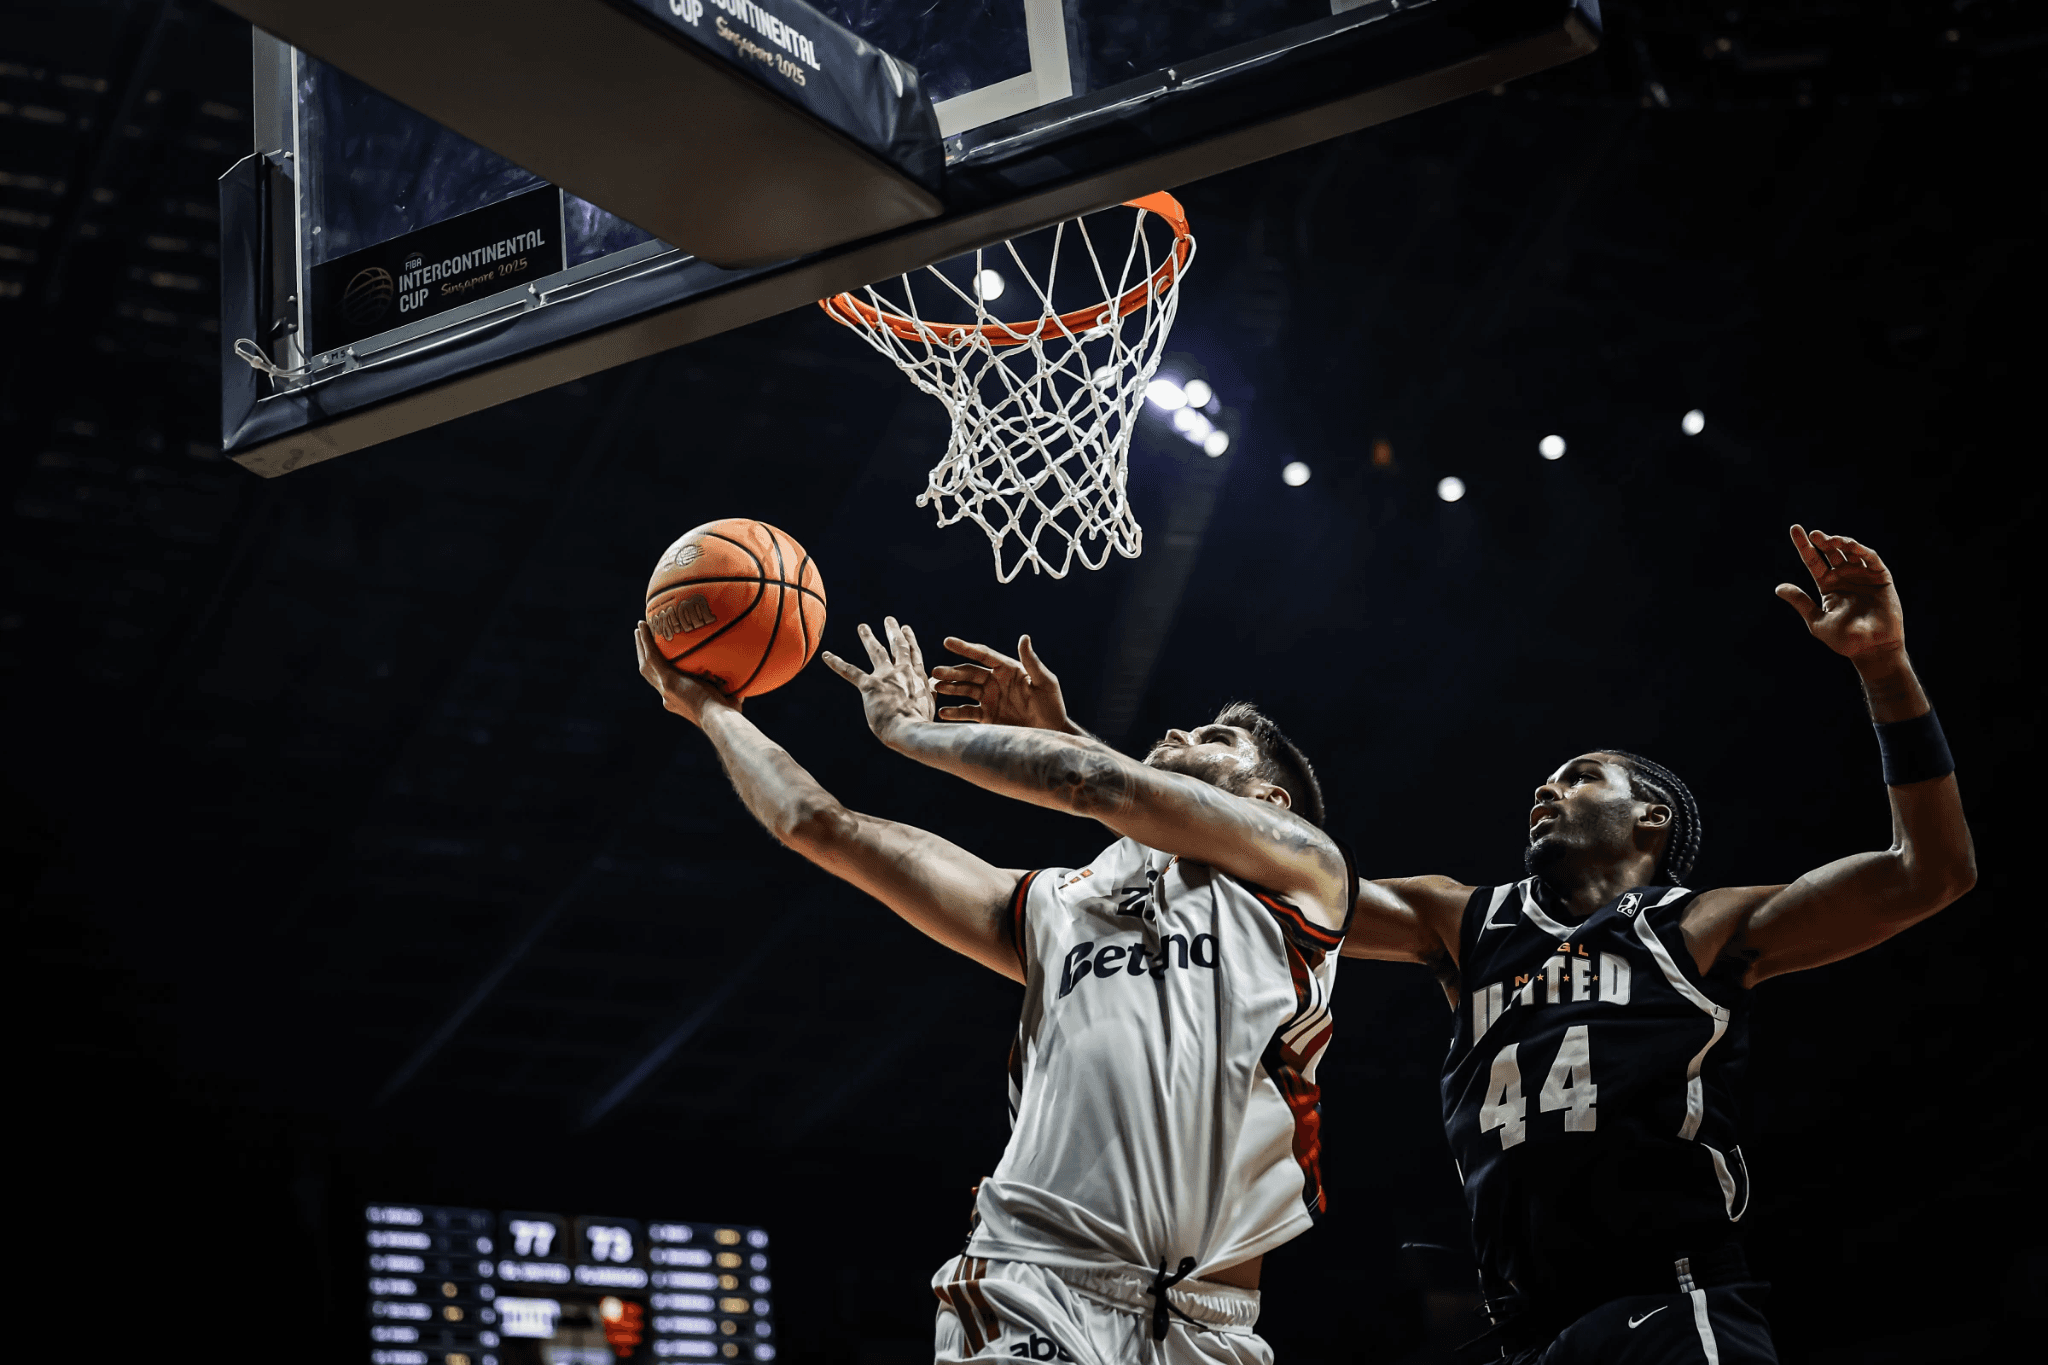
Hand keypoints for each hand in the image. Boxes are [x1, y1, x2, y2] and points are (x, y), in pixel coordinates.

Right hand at [635, 621, 739, 724]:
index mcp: (677, 701)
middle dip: (644, 655)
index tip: (661, 660)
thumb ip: (730, 693)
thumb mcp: (727, 702)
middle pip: (649, 673)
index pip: (664, 684)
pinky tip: (644, 626)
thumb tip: (744, 687)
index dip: (659, 672)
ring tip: (640, 628)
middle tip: (642, 639)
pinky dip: (646, 641)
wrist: (719, 719)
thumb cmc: (728, 715)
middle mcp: (667, 696)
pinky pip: (652, 656)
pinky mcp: (667, 680)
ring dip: (641, 645)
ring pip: (646, 664)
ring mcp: (665, 688)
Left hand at [822, 617, 935, 744]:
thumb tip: (936, 681)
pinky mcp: (869, 685)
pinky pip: (850, 671)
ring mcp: (886, 676)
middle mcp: (903, 672)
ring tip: (863, 627)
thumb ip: (930, 690)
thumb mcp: (930, 704)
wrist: (910, 729)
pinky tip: (826, 655)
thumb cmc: (920, 723)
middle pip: (898, 646)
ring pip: (877, 652)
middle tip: (889, 620)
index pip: (914, 654)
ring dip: (869, 638)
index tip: (906, 628)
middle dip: (893, 631)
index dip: (910, 640)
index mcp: (918, 678)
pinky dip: (837, 663)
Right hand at [931, 634, 1080, 732]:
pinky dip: (954, 712)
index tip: (947, 642)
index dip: (965, 648)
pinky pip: (967, 712)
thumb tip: (1024, 637)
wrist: (1051, 734)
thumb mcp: (1045, 682)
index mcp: (1008, 670)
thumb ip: (1032, 662)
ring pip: (964, 690)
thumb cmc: (1052, 705)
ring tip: (936, 688)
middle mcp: (995, 682)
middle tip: (935, 671)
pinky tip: (943, 712)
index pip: (983, 655)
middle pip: (969, 673)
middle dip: (952, 672)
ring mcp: (989, 699)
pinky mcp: (987, 717)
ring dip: (950, 688)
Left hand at [1775, 525, 1904, 661]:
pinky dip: (1862, 551)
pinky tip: (1851, 547)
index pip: (1813, 560)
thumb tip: (1778, 587)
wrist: (1872, 649)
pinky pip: (1871, 559)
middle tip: (1814, 534)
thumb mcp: (1816, 621)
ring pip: (1851, 552)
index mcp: (1827, 585)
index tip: (1795, 528)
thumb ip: (1801, 602)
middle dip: (1823, 541)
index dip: (1804, 545)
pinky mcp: (1881, 578)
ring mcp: (1863, 576)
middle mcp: (1844, 577)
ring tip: (1831, 541)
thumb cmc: (1844, 640)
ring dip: (1842, 543)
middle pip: (1831, 552)